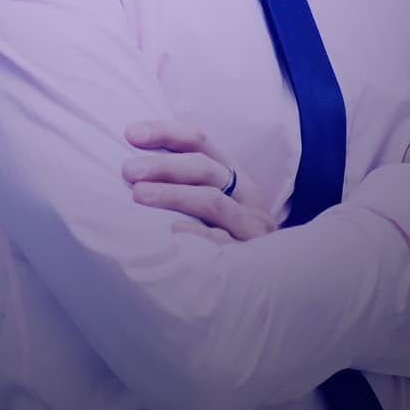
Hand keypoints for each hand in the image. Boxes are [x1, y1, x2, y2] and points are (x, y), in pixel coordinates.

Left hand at [122, 120, 277, 242]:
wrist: (281, 277)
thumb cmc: (229, 233)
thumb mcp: (214, 199)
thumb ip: (183, 179)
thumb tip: (131, 165)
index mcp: (232, 173)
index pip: (198, 140)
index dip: (165, 132)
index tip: (130, 133)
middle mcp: (244, 194)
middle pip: (204, 168)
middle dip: (163, 165)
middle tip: (128, 170)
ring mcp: (250, 225)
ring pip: (212, 202)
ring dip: (174, 195)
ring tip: (139, 195)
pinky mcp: (252, 257)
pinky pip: (223, 243)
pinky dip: (197, 235)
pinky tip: (172, 234)